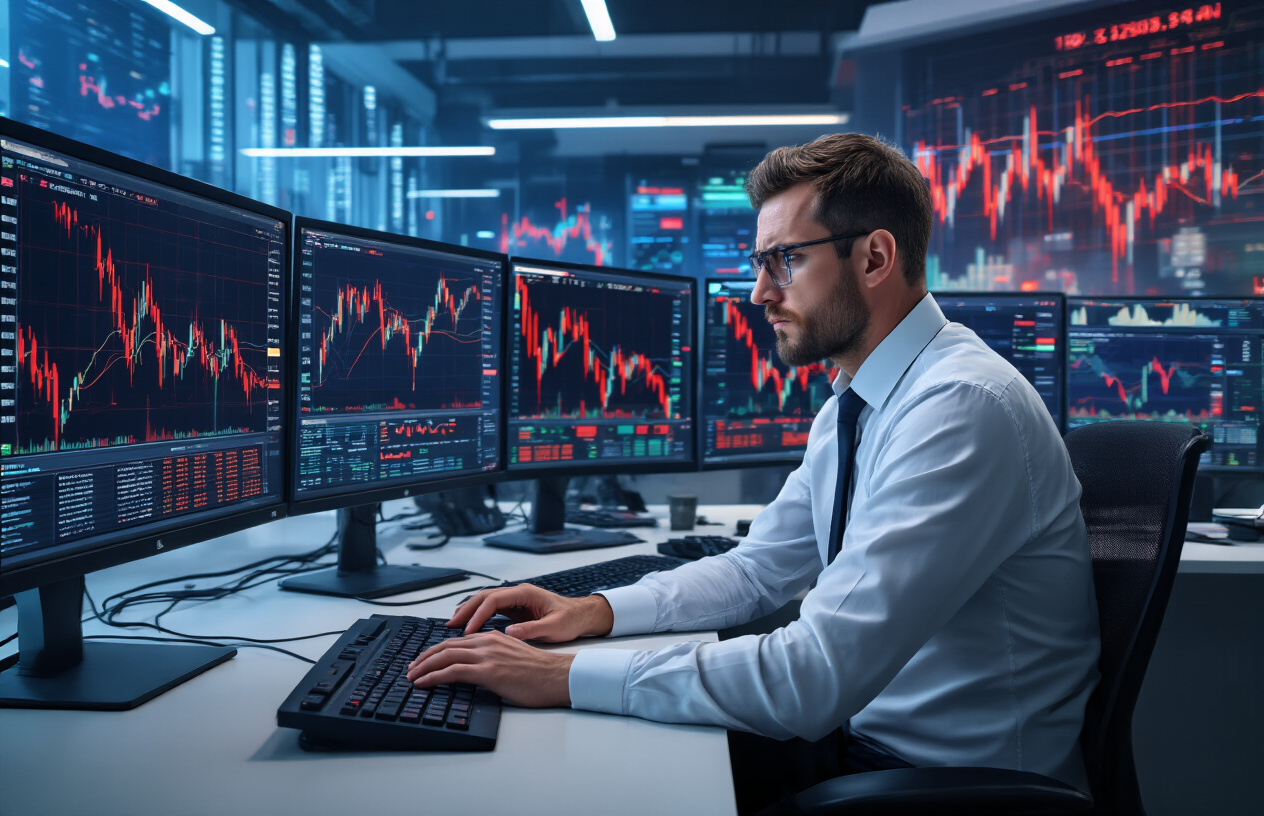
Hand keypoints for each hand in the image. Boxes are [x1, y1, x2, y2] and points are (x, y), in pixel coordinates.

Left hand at [406, 630, 574, 707]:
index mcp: (493, 637)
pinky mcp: (488, 671)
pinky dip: (433, 676)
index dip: (436, 651)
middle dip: (424, 658)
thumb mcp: (512, 658)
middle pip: (446, 646)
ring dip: (423, 667)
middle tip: (411, 668)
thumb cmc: (540, 673)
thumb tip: (478, 671)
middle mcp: (487, 642)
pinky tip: (423, 683)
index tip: (424, 661)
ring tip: (411, 676)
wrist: (557, 677)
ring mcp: (487, 655)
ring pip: (445, 656)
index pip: (456, 641)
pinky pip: (452, 671)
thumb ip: (493, 659)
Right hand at [448, 584, 613, 641]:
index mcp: (525, 593)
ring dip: (469, 612)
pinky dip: (478, 616)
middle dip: (466, 610)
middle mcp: (517, 593)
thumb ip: (531, 630)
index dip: (478, 615)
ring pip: (485, 602)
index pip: (493, 601)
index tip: (468, 630)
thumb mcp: (554, 627)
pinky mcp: (515, 608)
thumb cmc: (571, 619)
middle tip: (450, 625)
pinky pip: (491, 609)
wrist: (582, 615)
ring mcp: (515, 599)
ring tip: (453, 625)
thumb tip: (508, 633)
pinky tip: (468, 626)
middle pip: (484, 597)